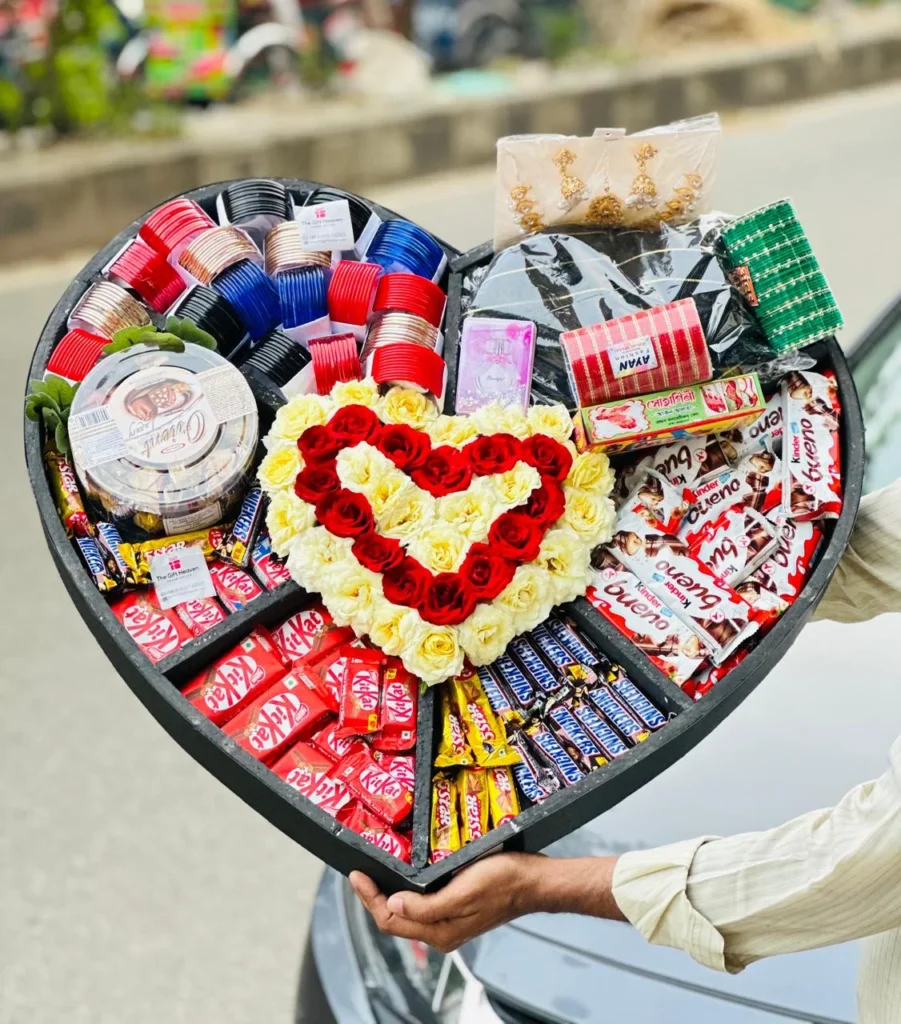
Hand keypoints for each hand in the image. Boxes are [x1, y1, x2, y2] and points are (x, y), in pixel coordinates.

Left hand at [350, 853, 623, 953]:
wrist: (533, 881)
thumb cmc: (504, 881)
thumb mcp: (464, 892)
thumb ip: (427, 905)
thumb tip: (395, 905)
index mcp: (439, 930)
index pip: (391, 919)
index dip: (369, 898)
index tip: (356, 874)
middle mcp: (441, 929)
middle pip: (395, 918)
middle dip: (374, 897)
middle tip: (360, 871)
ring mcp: (449, 919)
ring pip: (407, 911)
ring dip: (389, 892)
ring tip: (377, 870)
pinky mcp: (456, 907)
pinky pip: (422, 903)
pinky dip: (407, 889)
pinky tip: (405, 873)